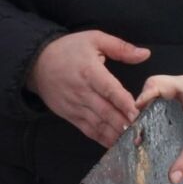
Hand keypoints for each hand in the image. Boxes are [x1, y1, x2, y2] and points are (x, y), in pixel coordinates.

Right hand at [30, 30, 150, 146]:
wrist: (37, 63)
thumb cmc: (68, 50)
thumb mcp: (94, 39)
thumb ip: (121, 47)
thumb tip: (145, 54)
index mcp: (90, 71)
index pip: (109, 90)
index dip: (124, 102)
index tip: (137, 112)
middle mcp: (82, 91)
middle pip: (106, 111)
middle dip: (124, 123)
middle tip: (142, 131)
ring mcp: (75, 106)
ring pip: (98, 124)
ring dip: (115, 134)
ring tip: (133, 140)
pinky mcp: (70, 115)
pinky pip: (88, 130)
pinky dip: (102, 139)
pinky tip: (116, 144)